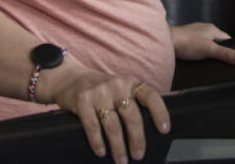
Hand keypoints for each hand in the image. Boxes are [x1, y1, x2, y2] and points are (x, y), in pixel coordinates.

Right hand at [46, 60, 168, 163]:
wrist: (70, 78)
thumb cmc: (102, 90)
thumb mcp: (120, 89)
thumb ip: (133, 103)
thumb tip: (151, 130)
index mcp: (131, 83)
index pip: (150, 96)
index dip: (160, 112)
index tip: (164, 129)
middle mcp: (116, 85)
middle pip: (131, 115)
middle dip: (137, 138)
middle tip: (138, 155)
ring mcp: (99, 93)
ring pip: (112, 124)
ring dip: (118, 146)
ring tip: (121, 160)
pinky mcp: (82, 100)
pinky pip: (92, 125)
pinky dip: (98, 141)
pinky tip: (101, 151)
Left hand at [171, 22, 234, 64]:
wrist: (165, 42)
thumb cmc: (185, 42)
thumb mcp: (210, 50)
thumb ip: (226, 54)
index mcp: (212, 29)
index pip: (227, 39)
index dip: (231, 49)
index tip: (234, 58)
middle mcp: (203, 29)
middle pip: (217, 42)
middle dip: (219, 51)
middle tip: (220, 62)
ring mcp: (194, 33)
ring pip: (206, 44)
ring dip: (207, 52)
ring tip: (207, 62)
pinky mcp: (185, 39)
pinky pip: (196, 46)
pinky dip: (197, 52)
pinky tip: (195, 59)